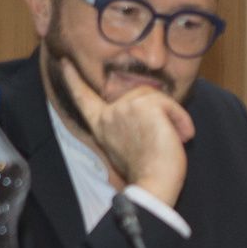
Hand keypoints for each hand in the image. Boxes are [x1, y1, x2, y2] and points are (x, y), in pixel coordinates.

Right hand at [58, 54, 195, 205]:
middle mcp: (109, 114)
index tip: (64, 62)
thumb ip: (126, 124)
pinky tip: (180, 138)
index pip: (84, 97)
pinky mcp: (146, 106)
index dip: (73, 79)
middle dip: (159, 111)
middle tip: (164, 139)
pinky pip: (172, 105)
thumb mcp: (125, 145)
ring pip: (158, 97)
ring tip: (172, 141)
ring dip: (173, 119)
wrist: (153, 185)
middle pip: (141, 93)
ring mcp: (126, 107)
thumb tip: (149, 111)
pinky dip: (181, 121)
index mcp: (101, 124)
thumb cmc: (144, 172)